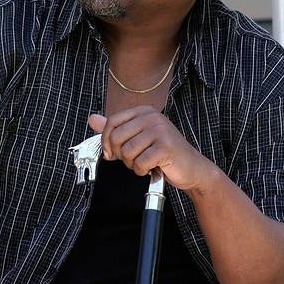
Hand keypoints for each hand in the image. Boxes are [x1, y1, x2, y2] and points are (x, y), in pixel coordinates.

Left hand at [88, 108, 220, 192]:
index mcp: (144, 112)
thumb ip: (115, 128)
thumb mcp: (138, 138)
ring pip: (127, 152)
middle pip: (117, 137)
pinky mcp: (165, 147)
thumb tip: (92, 119)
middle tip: (134, 160)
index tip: (111, 153)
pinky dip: (142, 171)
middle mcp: (152, 117)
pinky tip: (152, 168)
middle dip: (121, 155)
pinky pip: (140, 163)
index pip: (112, 122)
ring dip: (132, 164)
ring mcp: (160, 130)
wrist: (192, 169)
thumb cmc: (164, 154)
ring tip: (145, 163)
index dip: (107, 141)